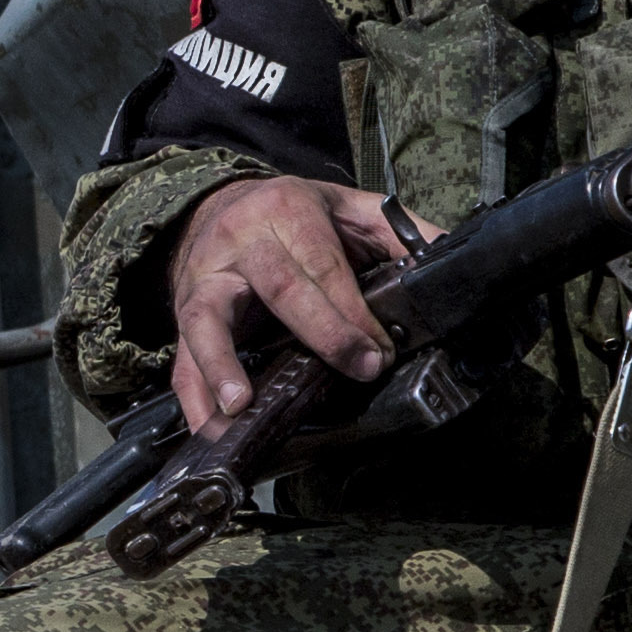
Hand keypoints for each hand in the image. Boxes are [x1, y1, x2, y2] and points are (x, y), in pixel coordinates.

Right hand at [166, 176, 413, 425]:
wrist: (222, 206)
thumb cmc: (296, 216)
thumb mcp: (351, 208)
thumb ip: (401, 233)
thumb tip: (450, 261)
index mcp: (287, 210)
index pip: (323, 265)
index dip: (353, 310)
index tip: (381, 349)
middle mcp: (241, 241)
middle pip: (279, 286)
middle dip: (322, 333)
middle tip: (359, 370)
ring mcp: (206, 279)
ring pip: (209, 319)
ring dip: (223, 365)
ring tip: (240, 405)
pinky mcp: (185, 313)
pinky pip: (182, 358)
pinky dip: (193, 396)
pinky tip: (210, 426)